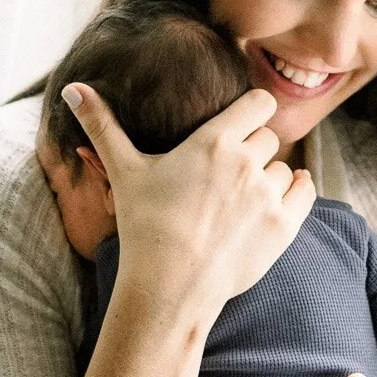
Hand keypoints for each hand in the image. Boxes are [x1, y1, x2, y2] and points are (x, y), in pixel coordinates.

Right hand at [61, 82, 314, 319]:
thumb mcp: (124, 171)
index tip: (241, 123)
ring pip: (283, 168)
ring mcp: (268, 195)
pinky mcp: (284, 226)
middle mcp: (247, 163)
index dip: (252, 111)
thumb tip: (72, 88)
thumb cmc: (143, 226)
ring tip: (241, 198)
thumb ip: (102, 125)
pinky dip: (297, 192)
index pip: (258, 103)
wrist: (168, 287)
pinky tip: (281, 196)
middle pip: (268, 138)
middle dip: (253, 150)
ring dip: (269, 178)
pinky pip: (305, 192)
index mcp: (214, 141)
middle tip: (228, 173)